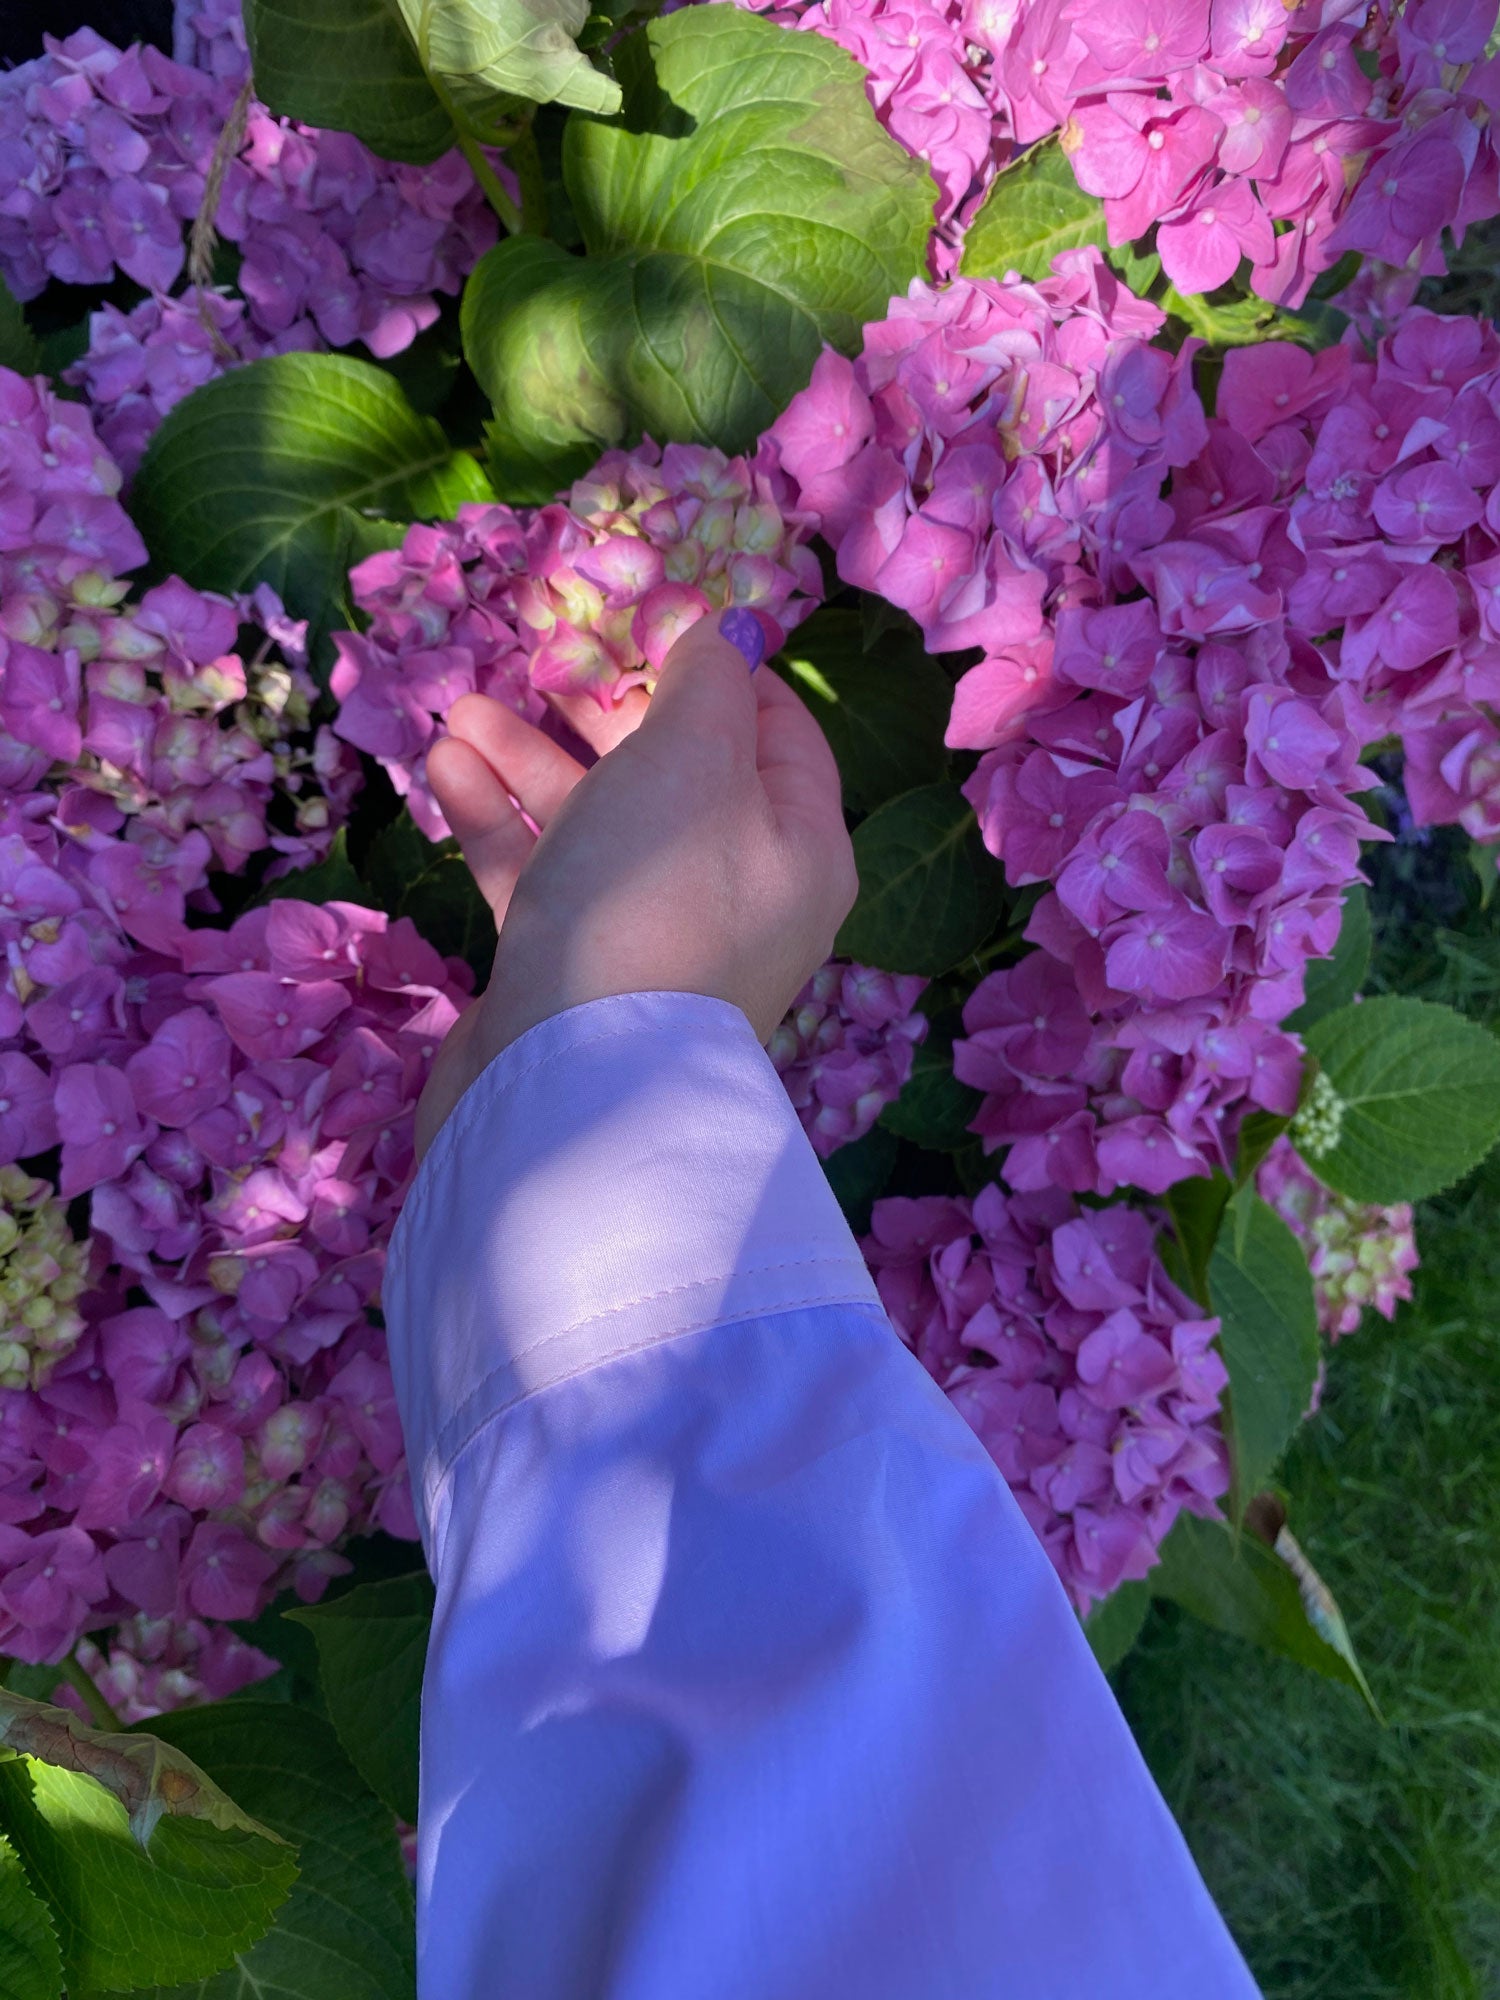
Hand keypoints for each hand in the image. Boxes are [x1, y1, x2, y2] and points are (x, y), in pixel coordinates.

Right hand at [413, 612, 856, 1159]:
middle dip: (602, 712)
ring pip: (595, 824)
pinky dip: (499, 822)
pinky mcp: (575, 974)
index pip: (781, 736)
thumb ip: (708, 686)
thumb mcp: (695, 759)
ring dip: (530, 760)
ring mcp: (653, 937)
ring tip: (459, 710)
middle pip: (675, 777)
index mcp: (797, 847)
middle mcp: (737, 894)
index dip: (723, 673)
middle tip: (541, 659)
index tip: (656, 625)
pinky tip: (446, 771)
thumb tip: (723, 637)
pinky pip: (544, 878)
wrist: (572, 1082)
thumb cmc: (652, 899)